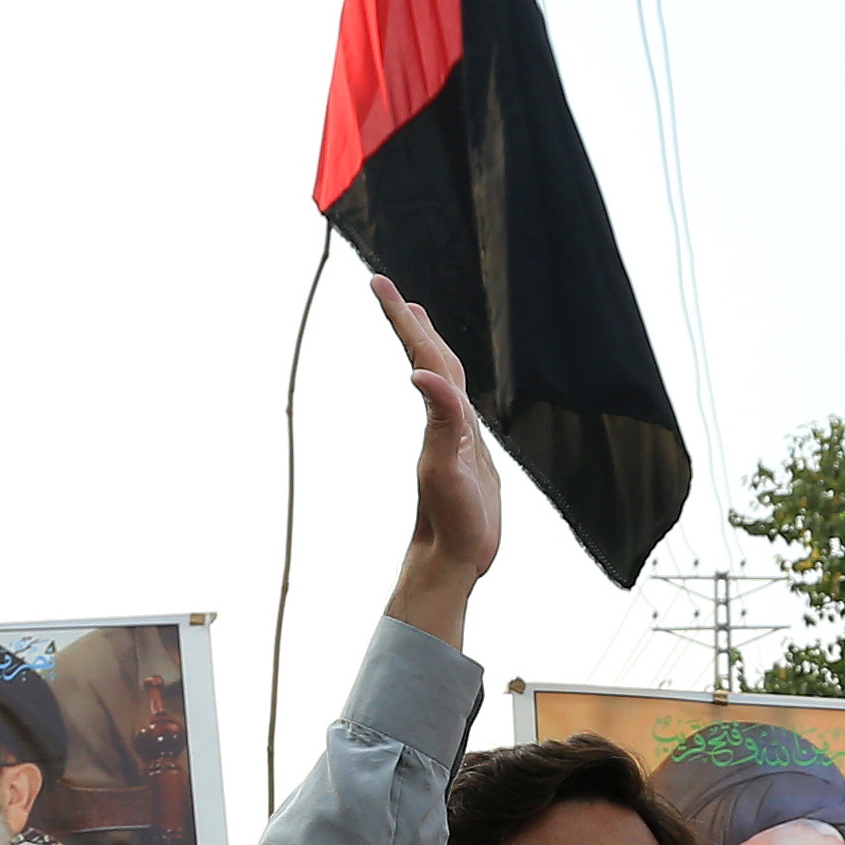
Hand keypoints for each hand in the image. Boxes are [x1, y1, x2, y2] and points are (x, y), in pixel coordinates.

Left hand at [371, 277, 501, 643]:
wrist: (451, 560)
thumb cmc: (451, 521)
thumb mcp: (445, 466)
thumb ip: (439, 420)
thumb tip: (421, 373)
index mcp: (440, 417)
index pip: (423, 355)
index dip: (402, 319)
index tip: (379, 284)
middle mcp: (444, 420)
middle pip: (429, 359)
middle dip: (409, 322)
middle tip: (387, 288)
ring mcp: (454, 437)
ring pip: (441, 380)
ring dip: (427, 346)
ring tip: (415, 320)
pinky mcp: (466, 456)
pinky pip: (456, 409)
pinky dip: (449, 386)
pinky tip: (444, 387)